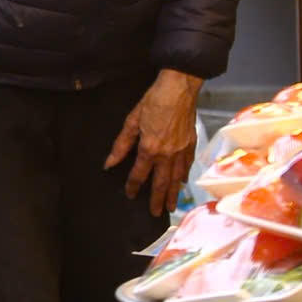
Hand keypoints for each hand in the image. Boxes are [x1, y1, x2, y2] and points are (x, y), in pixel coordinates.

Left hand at [106, 70, 204, 216]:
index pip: (138, 174)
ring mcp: (182, 150)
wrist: (180, 88)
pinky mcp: (192, 144)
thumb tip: (110, 162)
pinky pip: (187, 166)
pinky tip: (182, 183)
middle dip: (157, 200)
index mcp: (150, 148)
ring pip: (177, 178)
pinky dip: (184, 176)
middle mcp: (167, 154)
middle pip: (161, 183)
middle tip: (156, 214)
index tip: (129, 194)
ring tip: (170, 206)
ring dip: (173, 194)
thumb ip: (121, 145)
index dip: (132, 186)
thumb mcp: (132, 121)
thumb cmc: (154, 101)